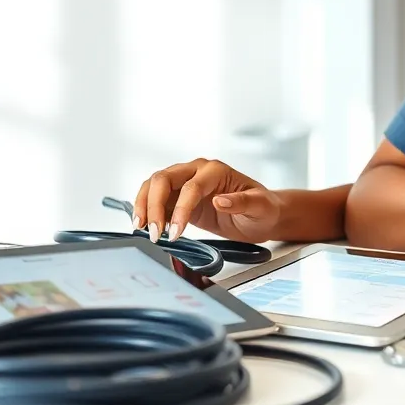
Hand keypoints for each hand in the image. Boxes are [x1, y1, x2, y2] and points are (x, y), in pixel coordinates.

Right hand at [134, 158, 284, 243]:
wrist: (260, 216)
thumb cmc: (262, 209)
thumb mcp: (260, 207)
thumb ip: (243, 202)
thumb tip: (221, 200)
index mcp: (215, 170)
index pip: (191, 186)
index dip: (181, 210)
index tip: (175, 232)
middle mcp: (197, 171)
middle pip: (164, 179)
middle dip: (154, 205)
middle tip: (154, 234)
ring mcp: (185, 182)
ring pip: (154, 185)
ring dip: (144, 206)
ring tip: (142, 229)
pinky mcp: (179, 197)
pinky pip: (155, 198)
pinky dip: (147, 210)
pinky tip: (144, 226)